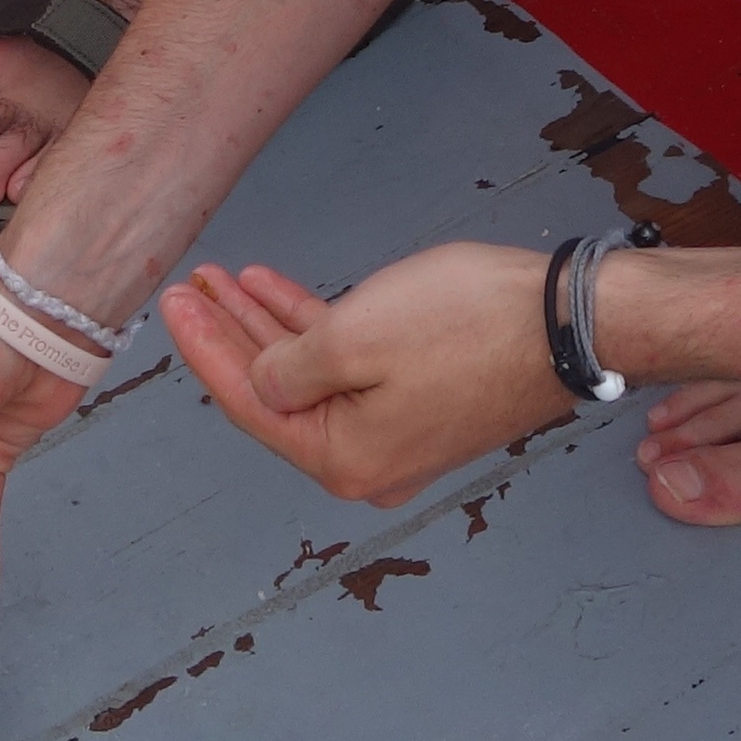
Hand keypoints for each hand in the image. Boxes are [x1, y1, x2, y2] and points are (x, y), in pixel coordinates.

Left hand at [165, 245, 571, 509]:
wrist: (568, 323)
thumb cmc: (466, 326)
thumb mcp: (355, 338)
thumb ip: (291, 368)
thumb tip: (267, 384)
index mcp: (343, 457)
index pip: (251, 404)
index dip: (204, 349)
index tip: (172, 303)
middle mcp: (367, 460)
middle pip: (276, 393)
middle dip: (228, 336)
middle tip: (191, 287)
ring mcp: (398, 431)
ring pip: (311, 374)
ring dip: (267, 325)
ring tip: (225, 280)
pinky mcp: (423, 399)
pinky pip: (349, 365)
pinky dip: (313, 327)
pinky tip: (280, 291)